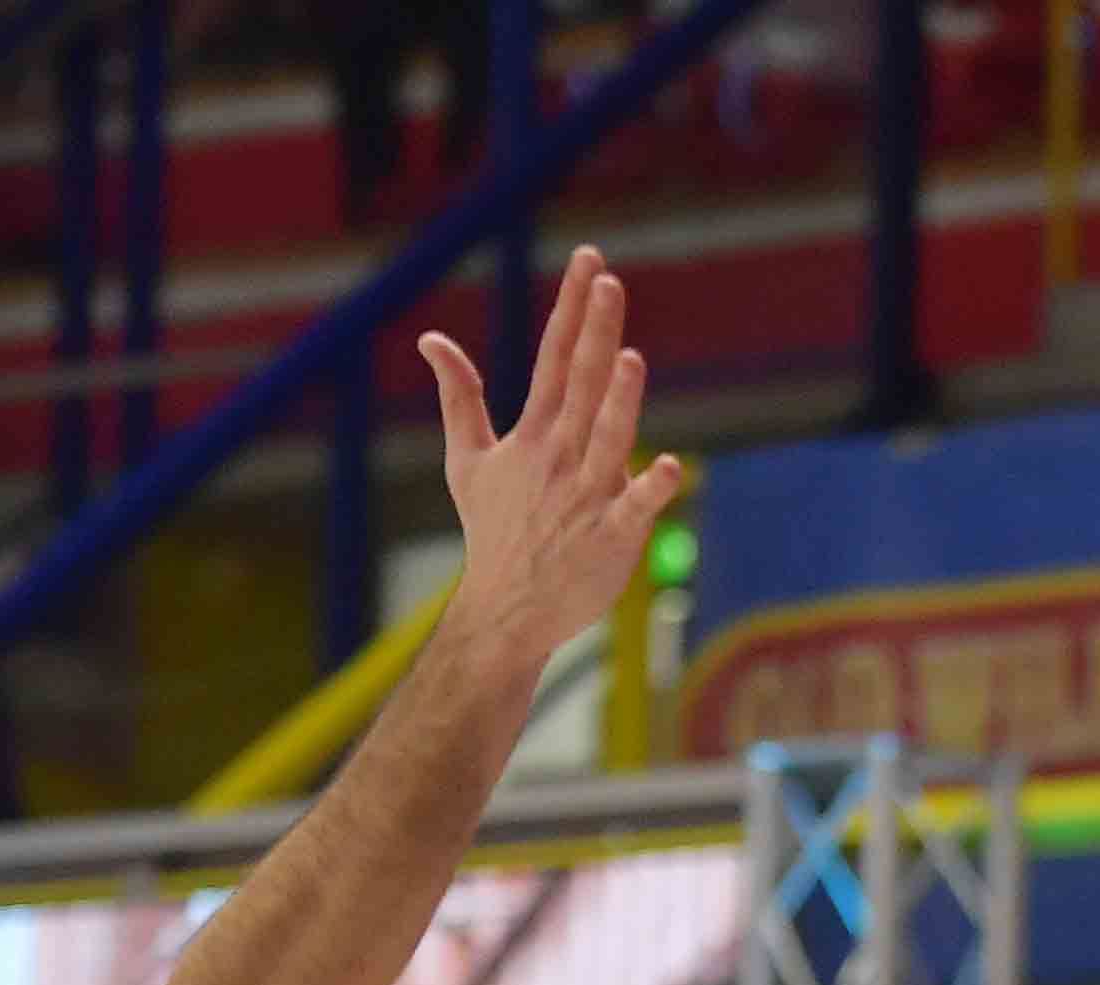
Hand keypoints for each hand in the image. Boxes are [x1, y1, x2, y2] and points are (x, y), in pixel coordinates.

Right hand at [419, 246, 688, 667]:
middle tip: (608, 282)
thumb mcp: (466, 459)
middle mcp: (560, 456)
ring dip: (618, 400)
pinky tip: (670, 466)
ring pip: (606, 438)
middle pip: (581, 383)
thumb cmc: (493, 531)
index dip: (573, 308)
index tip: (591, 260)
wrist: (506, 610)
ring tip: (630, 359)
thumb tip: (430, 339)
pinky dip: (651, 489)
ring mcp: (586, 495)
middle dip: (595, 332)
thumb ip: (458, 396)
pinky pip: (635, 509)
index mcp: (534, 433)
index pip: (554, 356)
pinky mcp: (612, 537)